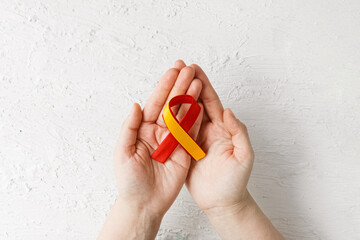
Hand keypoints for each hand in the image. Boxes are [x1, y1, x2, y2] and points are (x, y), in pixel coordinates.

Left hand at [99, 64, 202, 238]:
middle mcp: (159, 131)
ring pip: (183, 115)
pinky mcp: (185, 151)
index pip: (156, 103)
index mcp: (143, 129)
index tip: (172, 71)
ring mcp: (173, 140)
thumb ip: (129, 128)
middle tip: (189, 69)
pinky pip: (192, 132)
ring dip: (190, 98)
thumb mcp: (123, 153)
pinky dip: (197, 118)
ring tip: (198, 81)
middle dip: (179, 86)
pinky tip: (203, 103)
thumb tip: (136, 105)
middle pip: (171, 105)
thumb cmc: (129, 180)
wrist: (145, 203)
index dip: (164, 87)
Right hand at [176, 61, 283, 239]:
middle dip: (187, 84)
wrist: (223, 202)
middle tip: (177, 67)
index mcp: (222, 128)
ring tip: (166, 82)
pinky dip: (169, 118)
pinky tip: (160, 108)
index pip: (211, 101)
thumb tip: (228, 110)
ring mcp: (194, 139)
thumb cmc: (236, 181)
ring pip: (183, 114)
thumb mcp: (244, 156)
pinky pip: (175, 131)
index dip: (203, 84)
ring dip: (176, 97)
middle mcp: (207, 130)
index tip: (193, 68)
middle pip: (195, 102)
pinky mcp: (184, 150)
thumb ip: (239, 132)